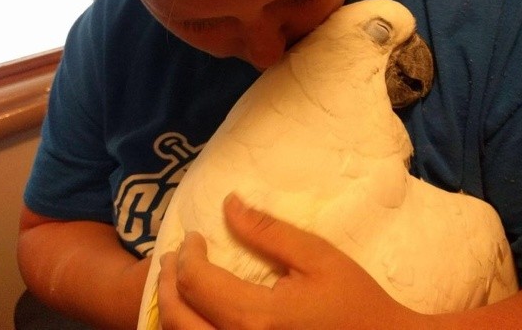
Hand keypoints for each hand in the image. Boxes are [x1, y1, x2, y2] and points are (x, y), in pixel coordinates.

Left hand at [157, 193, 418, 329]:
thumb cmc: (354, 301)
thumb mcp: (318, 257)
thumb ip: (269, 232)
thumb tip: (229, 204)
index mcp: (257, 317)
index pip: (197, 282)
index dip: (188, 254)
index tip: (195, 236)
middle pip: (176, 317)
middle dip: (167, 281)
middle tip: (173, 257)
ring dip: (169, 309)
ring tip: (175, 283)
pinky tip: (194, 314)